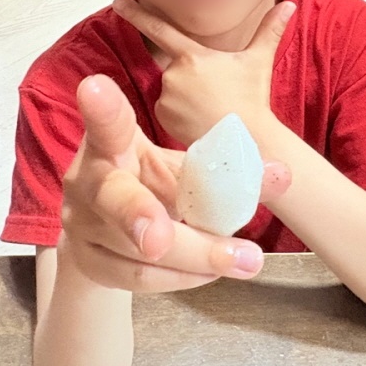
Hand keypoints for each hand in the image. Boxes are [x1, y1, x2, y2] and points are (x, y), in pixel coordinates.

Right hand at [60, 75, 290, 292]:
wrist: (108, 228)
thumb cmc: (150, 182)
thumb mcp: (186, 169)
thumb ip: (231, 171)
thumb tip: (282, 175)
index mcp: (112, 142)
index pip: (108, 122)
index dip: (102, 107)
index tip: (97, 87)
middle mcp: (89, 180)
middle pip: (114, 197)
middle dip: (138, 216)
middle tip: (158, 240)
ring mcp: (83, 223)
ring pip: (137, 248)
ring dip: (195, 256)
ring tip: (242, 258)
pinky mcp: (88, 261)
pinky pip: (138, 277)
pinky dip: (181, 277)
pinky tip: (212, 272)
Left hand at [112, 0, 294, 145]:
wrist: (246, 139)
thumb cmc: (252, 100)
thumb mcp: (259, 61)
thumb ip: (270, 30)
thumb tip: (290, 4)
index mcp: (194, 55)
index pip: (159, 29)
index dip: (136, 14)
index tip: (117, 2)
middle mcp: (175, 73)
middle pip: (175, 68)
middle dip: (191, 79)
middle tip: (215, 94)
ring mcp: (168, 96)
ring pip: (171, 91)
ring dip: (186, 97)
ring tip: (210, 108)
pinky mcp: (164, 117)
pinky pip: (167, 110)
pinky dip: (180, 114)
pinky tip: (200, 120)